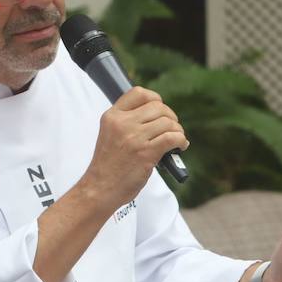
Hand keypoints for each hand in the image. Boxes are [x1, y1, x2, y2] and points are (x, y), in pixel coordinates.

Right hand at [78, 87, 186, 209]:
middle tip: (171, 129)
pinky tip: (180, 147)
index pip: (139, 93)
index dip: (155, 99)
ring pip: (168, 122)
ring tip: (176, 141)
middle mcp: (122, 123)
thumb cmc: (107, 166)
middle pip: (158, 107)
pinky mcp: (146, 153)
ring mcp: (134, 138)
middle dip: (170, 117)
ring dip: (178, 131)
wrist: (99, 189)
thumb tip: (157, 115)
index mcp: (112, 117)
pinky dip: (181, 141)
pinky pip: (174, 137)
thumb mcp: (109, 135)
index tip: (159, 111)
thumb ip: (127, 122)